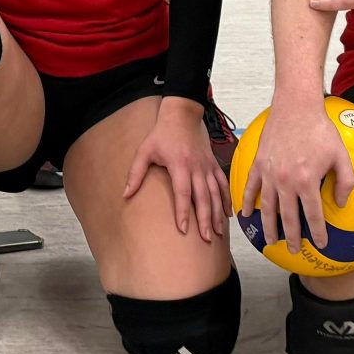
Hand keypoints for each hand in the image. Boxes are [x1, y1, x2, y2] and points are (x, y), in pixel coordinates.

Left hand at [123, 97, 230, 236]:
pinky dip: (227, 200)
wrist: (182, 115)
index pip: (183, 192)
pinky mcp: (213, 164)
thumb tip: (125, 194)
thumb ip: (136, 173)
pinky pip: (223, 184)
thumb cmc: (161, 134)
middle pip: (203, 197)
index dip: (183, 211)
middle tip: (206, 238)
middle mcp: (197, 167)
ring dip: (217, 214)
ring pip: (216, 193)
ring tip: (218, 233)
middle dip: (205, 219)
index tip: (183, 229)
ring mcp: (207, 166)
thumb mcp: (145, 150)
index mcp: (180, 165)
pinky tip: (227, 215)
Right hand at [244, 95, 353, 253]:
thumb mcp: (341, 155)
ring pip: (268, 207)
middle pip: (288, 217)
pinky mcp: (258, 164)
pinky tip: (244, 214)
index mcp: (307, 181)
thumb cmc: (320, 129)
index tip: (321, 244)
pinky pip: (250, 187)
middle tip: (293, 250)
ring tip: (270, 240)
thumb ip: (345, 182)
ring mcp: (269, 174)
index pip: (313, 215)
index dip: (318, 232)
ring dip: (269, 226)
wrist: (296, 106)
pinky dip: (246, 202)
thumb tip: (340, 203)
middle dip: (291, 237)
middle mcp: (286, 182)